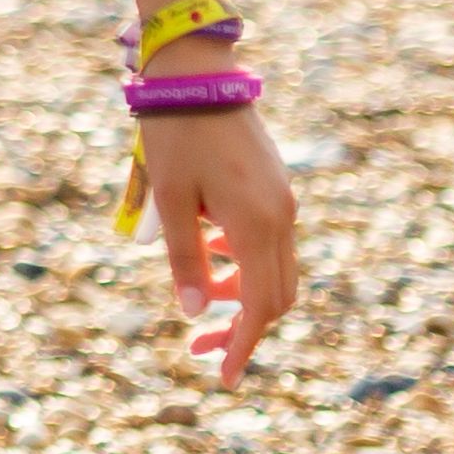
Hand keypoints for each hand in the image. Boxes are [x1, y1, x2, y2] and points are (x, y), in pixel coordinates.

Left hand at [140, 103, 301, 386]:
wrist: (197, 76)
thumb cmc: (175, 136)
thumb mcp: (170, 201)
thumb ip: (185, 258)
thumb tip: (192, 313)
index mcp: (257, 226)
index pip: (260, 307)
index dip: (242, 345)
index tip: (223, 377)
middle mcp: (282, 219)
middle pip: (275, 297)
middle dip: (241, 328)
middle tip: (200, 349)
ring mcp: (284, 203)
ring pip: (275, 271)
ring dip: (241, 296)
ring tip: (198, 302)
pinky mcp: (277, 189)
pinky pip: (270, 243)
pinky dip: (244, 265)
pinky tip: (211, 258)